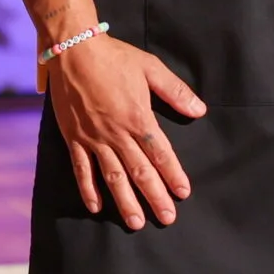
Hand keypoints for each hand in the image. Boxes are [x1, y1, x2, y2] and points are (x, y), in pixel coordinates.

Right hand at [46, 33, 206, 227]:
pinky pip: (82, 169)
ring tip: (136, 222)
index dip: (173, 175)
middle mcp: (117, 133)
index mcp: (138, 118)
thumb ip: (175, 92)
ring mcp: (94, 138)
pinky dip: (88, 189)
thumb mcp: (150, 68)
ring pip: (112, 176)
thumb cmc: (114, 57)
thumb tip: (199, 111)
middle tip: (166, 218)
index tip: (183, 193)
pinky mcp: (74, 138)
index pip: (160, 153)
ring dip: (125, 201)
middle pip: (139, 172)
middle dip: (155, 197)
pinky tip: (96, 207)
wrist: (74, 50)